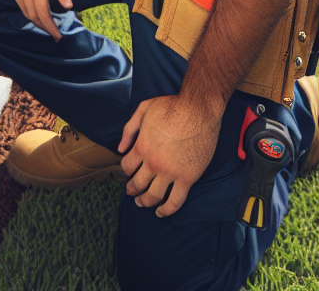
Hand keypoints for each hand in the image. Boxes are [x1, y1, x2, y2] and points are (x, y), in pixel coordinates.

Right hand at [8, 0, 72, 40]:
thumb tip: (68, 8)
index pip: (42, 13)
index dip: (51, 27)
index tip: (58, 36)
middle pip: (32, 15)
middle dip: (44, 26)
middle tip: (54, 33)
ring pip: (24, 10)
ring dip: (35, 19)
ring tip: (47, 24)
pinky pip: (18, 1)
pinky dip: (28, 10)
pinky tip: (37, 11)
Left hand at [118, 95, 221, 217]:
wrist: (198, 110)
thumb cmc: (172, 106)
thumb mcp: (144, 109)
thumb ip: (129, 128)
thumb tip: (120, 148)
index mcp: (141, 147)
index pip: (126, 167)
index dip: (125, 171)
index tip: (128, 173)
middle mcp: (153, 163)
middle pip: (137, 184)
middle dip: (132, 190)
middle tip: (132, 193)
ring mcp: (170, 173)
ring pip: (153, 196)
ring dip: (145, 202)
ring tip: (143, 203)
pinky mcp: (187, 178)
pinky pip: (175, 201)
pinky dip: (167, 211)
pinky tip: (161, 213)